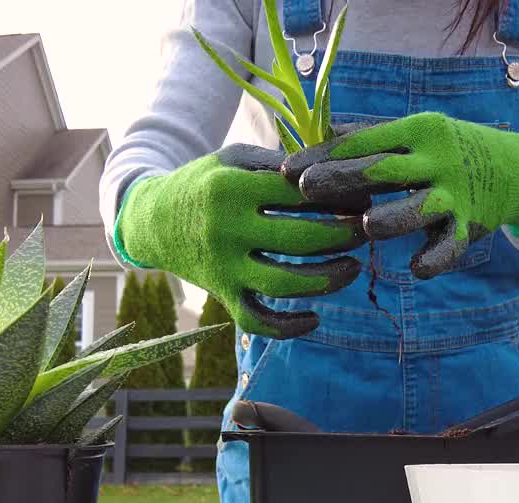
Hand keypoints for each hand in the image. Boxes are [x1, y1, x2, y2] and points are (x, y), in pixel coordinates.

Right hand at [116, 145, 365, 338]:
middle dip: (344, 236)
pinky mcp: (222, 295)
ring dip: (328, 279)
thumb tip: (339, 170)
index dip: (339, 196)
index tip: (364, 196)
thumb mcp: (234, 159)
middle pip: (301, 239)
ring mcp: (224, 267)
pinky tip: (315, 317)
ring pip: (285, 284)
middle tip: (366, 230)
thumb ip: (280, 165)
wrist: (151, 220)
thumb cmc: (205, 183)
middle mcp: (227, 230)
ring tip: (354, 267)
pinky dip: (289, 326)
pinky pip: (258, 321)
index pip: (300, 193)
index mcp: (233, 188)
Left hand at [281, 112, 518, 278]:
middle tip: (305, 191)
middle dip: (342, 179)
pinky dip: (435, 257)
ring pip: (420, 207)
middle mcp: (437, 158)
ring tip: (366, 226)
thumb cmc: (448, 151)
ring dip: (393, 217)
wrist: (518, 168)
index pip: (363, 141)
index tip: (287, 169)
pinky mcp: (472, 225)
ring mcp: (456, 192)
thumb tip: (312, 135)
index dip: (323, 155)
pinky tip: (416, 268)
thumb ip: (368, 139)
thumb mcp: (414, 134)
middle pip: (384, 169)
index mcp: (417, 130)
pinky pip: (452, 245)